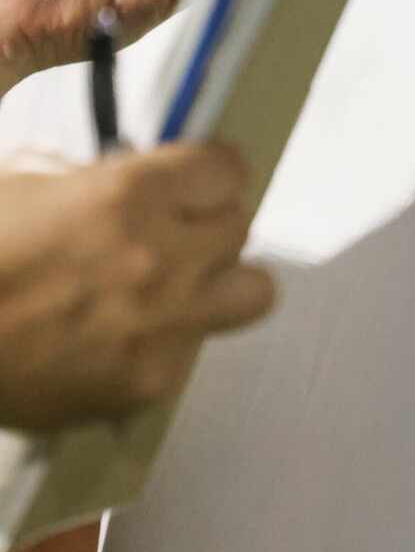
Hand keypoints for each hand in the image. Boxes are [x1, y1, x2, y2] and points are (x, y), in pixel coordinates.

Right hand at [0, 142, 275, 429]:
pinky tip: (119, 341)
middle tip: (177, 234)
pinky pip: (192, 352)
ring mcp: (160, 324)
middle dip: (210, 225)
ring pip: (251, 293)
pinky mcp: (147, 382)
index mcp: (128, 192)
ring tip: (172, 289)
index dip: (210, 174)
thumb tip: (141, 177)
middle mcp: (160, 255)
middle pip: (241, 226)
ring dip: (217, 284)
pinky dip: (166, 344)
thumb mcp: (26, 182)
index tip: (199, 180)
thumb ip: (98, 177)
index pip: (228, 169)